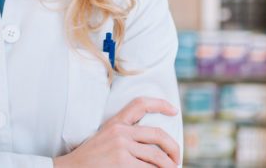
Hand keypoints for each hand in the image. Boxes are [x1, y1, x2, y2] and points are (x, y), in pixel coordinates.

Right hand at [53, 97, 179, 167]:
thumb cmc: (89, 160)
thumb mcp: (104, 139)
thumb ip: (125, 137)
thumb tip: (151, 146)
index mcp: (115, 123)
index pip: (140, 104)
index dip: (160, 104)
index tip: (174, 110)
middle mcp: (120, 132)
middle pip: (158, 134)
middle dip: (173, 148)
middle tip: (176, 159)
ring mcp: (122, 147)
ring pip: (157, 156)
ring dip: (168, 166)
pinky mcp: (122, 162)